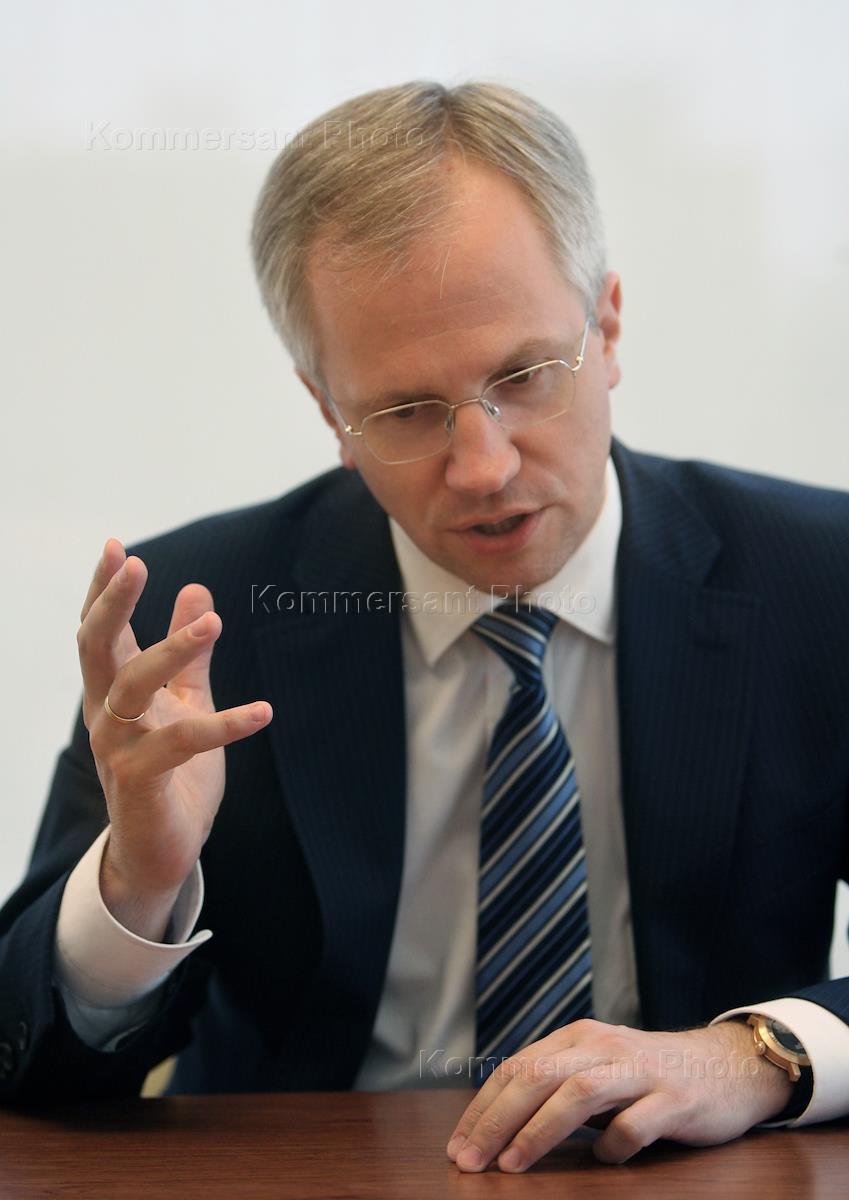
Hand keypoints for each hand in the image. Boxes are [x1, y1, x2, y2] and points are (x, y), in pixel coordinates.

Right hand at [78, 538, 272, 938]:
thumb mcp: (185, 700)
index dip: (103, 590)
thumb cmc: (172, 770)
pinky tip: (263, 711)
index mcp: (112, 692)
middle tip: (136, 563)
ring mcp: (118, 749)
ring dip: (172, 651)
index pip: (98, 632)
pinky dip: (225, 725)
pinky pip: (181, 744)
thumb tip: (198, 588)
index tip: (116, 546)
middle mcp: (105, 715)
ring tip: (215, 623)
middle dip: (113, 604)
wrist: (163, 849)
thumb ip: (189, 653)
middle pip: (96, 648)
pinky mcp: (142, 782)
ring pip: (133, 687)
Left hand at [447, 1018, 793, 1171]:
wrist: (729, 1065)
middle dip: (497, 1121)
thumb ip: (557, 1084)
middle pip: (538, 1077)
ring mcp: (639, 1071)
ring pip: (578, 1094)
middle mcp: (604, 1046)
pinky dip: (612, 1144)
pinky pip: (634, 1123)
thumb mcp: (599, 1067)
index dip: (484, 1108)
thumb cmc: (651, 1074)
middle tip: (470, 1161)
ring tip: (512, 1165)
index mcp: (578, 1038)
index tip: (459, 1145)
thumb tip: (498, 1124)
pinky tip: (603, 1160)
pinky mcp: (674, 1099)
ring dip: (538, 1130)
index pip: (518, 1068)